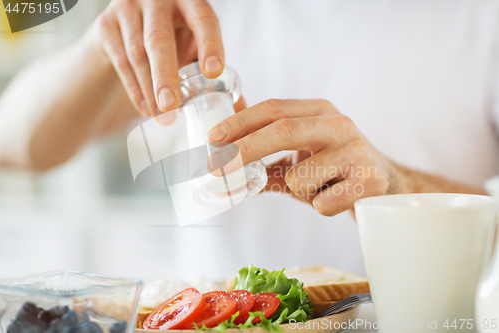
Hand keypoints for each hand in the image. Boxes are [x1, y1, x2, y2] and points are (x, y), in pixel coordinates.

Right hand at [92, 0, 223, 120]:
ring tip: (164, 117)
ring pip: (137, 53)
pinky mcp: (105, 26)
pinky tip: (147, 110)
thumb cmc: (172, 38)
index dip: (210, 44)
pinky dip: (135, 90)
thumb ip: (212, 69)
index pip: (203, 18)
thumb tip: (240, 108)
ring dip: (151, 90)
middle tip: (174, 106)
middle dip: (166, 75)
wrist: (125, 28)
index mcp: (188, 0)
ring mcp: (127, 9)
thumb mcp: (193, 45)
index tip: (212, 73)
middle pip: (160, 38)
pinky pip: (121, 63)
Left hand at [207, 99, 403, 215]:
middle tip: (215, 168)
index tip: (213, 139)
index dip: (240, 122)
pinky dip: (321, 207)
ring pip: (299, 179)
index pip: (273, 108)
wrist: (387, 188)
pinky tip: (339, 199)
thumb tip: (221, 160)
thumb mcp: (301, 157)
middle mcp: (338, 123)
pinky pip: (321, 204)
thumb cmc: (335, 171)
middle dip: (244, 149)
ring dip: (299, 192)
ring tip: (321, 188)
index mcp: (319, 111)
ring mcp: (356, 150)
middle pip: (283, 130)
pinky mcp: (369, 180)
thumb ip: (264, 155)